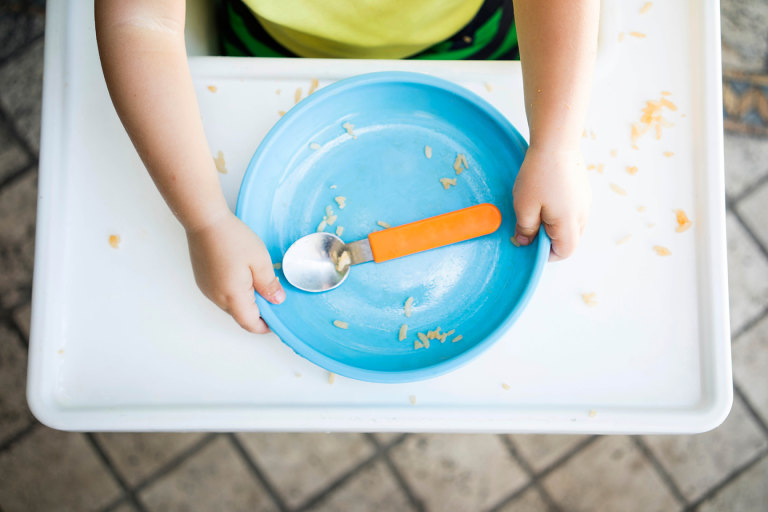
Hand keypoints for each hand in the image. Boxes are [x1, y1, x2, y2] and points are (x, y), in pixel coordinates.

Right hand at [186, 211, 284, 332]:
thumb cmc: (232, 238)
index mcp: (232, 296)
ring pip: (230, 305)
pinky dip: (234, 292)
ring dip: (245, 300)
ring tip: (258, 281)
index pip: (249, 324)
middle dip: (257, 311)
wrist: (205, 221)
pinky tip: (242, 274)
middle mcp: (216, 297)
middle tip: (271, 295)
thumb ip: (269, 284)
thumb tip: (276, 300)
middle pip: (240, 315)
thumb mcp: (260, 261)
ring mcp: (207, 289)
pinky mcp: (203, 280)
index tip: (276, 320)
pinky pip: (221, 294)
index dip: (264, 326)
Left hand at [512, 146, 590, 260]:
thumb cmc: (538, 175)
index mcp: (570, 223)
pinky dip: (559, 211)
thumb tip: (525, 242)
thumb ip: (525, 229)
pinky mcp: (582, 189)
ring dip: (554, 224)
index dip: (546, 254)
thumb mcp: (524, 206)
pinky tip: (545, 196)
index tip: (529, 245)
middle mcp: (582, 215)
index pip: (564, 251)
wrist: (556, 142)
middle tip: (530, 227)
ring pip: (571, 224)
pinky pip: (572, 209)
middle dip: (549, 239)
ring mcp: (585, 201)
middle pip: (570, 239)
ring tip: (536, 209)